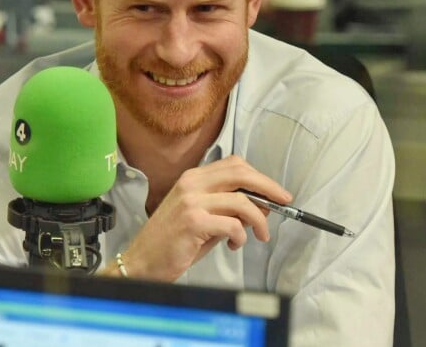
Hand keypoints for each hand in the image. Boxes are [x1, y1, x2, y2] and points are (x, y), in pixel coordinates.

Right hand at [118, 156, 291, 281]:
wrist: (142, 261)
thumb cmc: (172, 241)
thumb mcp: (202, 217)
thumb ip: (228, 208)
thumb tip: (261, 205)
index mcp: (193, 178)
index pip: (234, 165)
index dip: (259, 176)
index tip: (274, 191)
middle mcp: (192, 183)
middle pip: (241, 173)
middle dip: (268, 187)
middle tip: (283, 202)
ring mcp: (191, 201)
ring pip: (241, 200)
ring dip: (258, 219)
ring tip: (259, 234)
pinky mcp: (193, 221)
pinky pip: (232, 224)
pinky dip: (241, 235)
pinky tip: (235, 244)